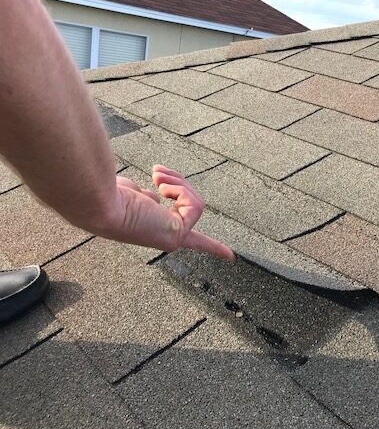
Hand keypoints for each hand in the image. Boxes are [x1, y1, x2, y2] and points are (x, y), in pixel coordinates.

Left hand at [98, 165, 234, 260]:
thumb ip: (147, 196)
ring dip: (176, 182)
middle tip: (156, 172)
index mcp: (152, 227)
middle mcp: (163, 236)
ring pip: (195, 201)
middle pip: (191, 204)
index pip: (185, 239)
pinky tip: (160, 188)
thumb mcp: (133, 192)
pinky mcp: (177, 233)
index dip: (210, 246)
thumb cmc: (104, 195)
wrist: (97, 202)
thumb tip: (153, 197)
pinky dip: (180, 190)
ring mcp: (172, 238)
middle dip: (178, 182)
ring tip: (156, 176)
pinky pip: (194, 204)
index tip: (230, 256)